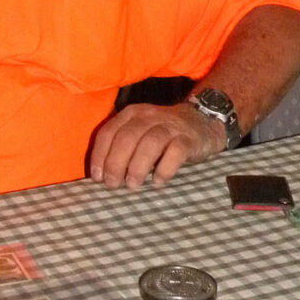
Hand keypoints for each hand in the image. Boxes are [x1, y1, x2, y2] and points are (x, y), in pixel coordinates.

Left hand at [89, 102, 224, 189]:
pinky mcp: (189, 139)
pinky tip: (158, 181)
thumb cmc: (163, 134)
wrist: (202, 121)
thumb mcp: (140, 131)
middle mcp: (149, 116)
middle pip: (127, 137)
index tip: (97, 177)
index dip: (100, 156)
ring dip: (138, 166)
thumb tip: (101, 176)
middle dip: (116, 163)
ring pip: (150, 143)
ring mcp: (171, 126)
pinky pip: (176, 152)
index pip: (109, 132)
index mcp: (131, 114)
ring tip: (133, 185)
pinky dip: (165, 169)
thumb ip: (121, 146)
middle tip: (113, 185)